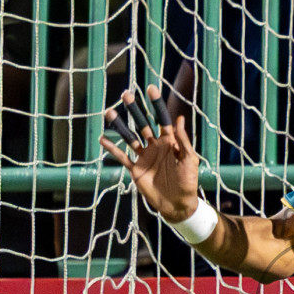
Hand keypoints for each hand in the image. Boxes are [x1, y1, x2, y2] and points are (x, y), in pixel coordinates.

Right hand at [99, 85, 200, 222]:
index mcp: (169, 141)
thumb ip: (183, 141)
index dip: (156, 104)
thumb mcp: (190, 160)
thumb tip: (180, 118)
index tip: (150, 88)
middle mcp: (155, 146)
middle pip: (142, 123)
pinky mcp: (136, 169)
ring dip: (120, 125)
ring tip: (109, 112)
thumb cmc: (189, 182)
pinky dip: (112, 148)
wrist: (178, 204)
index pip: (161, 118)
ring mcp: (144, 157)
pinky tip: (103, 138)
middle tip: (126, 94)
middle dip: (134, 109)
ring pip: (129, 136)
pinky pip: (122, 156)